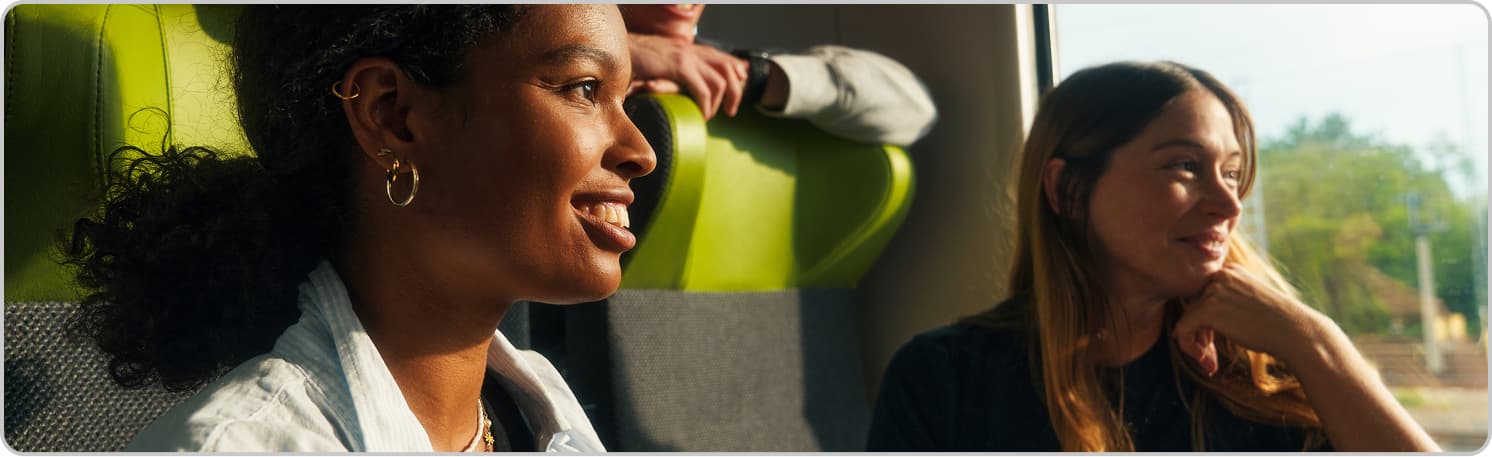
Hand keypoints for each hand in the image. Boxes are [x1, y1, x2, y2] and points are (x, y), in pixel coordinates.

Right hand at [627, 33, 747, 118]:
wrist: (614, 52)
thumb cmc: (631, 64)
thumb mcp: (657, 68)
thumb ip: (672, 77)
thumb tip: (677, 92)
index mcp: (687, 49)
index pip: (721, 57)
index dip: (735, 72)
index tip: (736, 89)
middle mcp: (690, 50)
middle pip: (728, 68)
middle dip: (736, 91)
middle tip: (731, 111)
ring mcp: (686, 56)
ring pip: (720, 81)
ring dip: (719, 103)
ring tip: (709, 117)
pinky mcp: (679, 66)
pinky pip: (703, 89)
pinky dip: (705, 106)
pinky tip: (700, 115)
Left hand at [1173, 264, 1332, 373]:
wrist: (1296, 332)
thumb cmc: (1277, 324)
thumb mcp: (1249, 302)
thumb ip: (1225, 301)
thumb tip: (1188, 318)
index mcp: (1230, 271)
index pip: (1204, 295)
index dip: (1206, 322)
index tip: (1214, 341)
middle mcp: (1219, 276)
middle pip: (1194, 307)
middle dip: (1201, 334)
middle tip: (1210, 356)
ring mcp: (1213, 291)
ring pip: (1187, 320)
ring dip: (1198, 344)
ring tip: (1210, 362)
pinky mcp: (1208, 310)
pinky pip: (1183, 330)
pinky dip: (1189, 347)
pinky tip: (1206, 361)